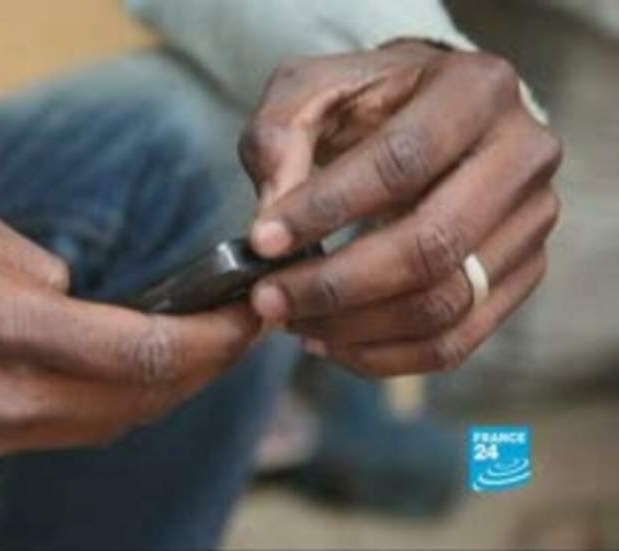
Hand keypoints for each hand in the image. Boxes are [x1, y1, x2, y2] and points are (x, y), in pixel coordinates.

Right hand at [0, 196, 257, 461]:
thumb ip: (36, 268)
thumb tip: (79, 299)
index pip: (142, 354)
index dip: (213, 341)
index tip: (252, 313)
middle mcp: (0, 400)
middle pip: (140, 402)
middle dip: (205, 368)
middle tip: (240, 330)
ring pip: (105, 426)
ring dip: (161, 392)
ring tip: (194, 350)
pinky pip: (61, 434)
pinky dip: (109, 405)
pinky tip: (121, 372)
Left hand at [238, 42, 561, 375]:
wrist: (428, 112)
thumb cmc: (364, 100)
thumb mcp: (309, 89)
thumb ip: (279, 139)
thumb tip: (270, 225)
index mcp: (475, 89)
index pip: (401, 161)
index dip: (326, 208)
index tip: (262, 241)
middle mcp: (523, 154)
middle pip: (433, 245)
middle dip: (336, 284)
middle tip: (267, 299)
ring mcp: (532, 221)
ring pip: (445, 305)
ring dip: (353, 328)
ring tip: (290, 320)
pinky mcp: (522, 274)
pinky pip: (455, 342)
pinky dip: (382, 355)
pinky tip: (328, 341)